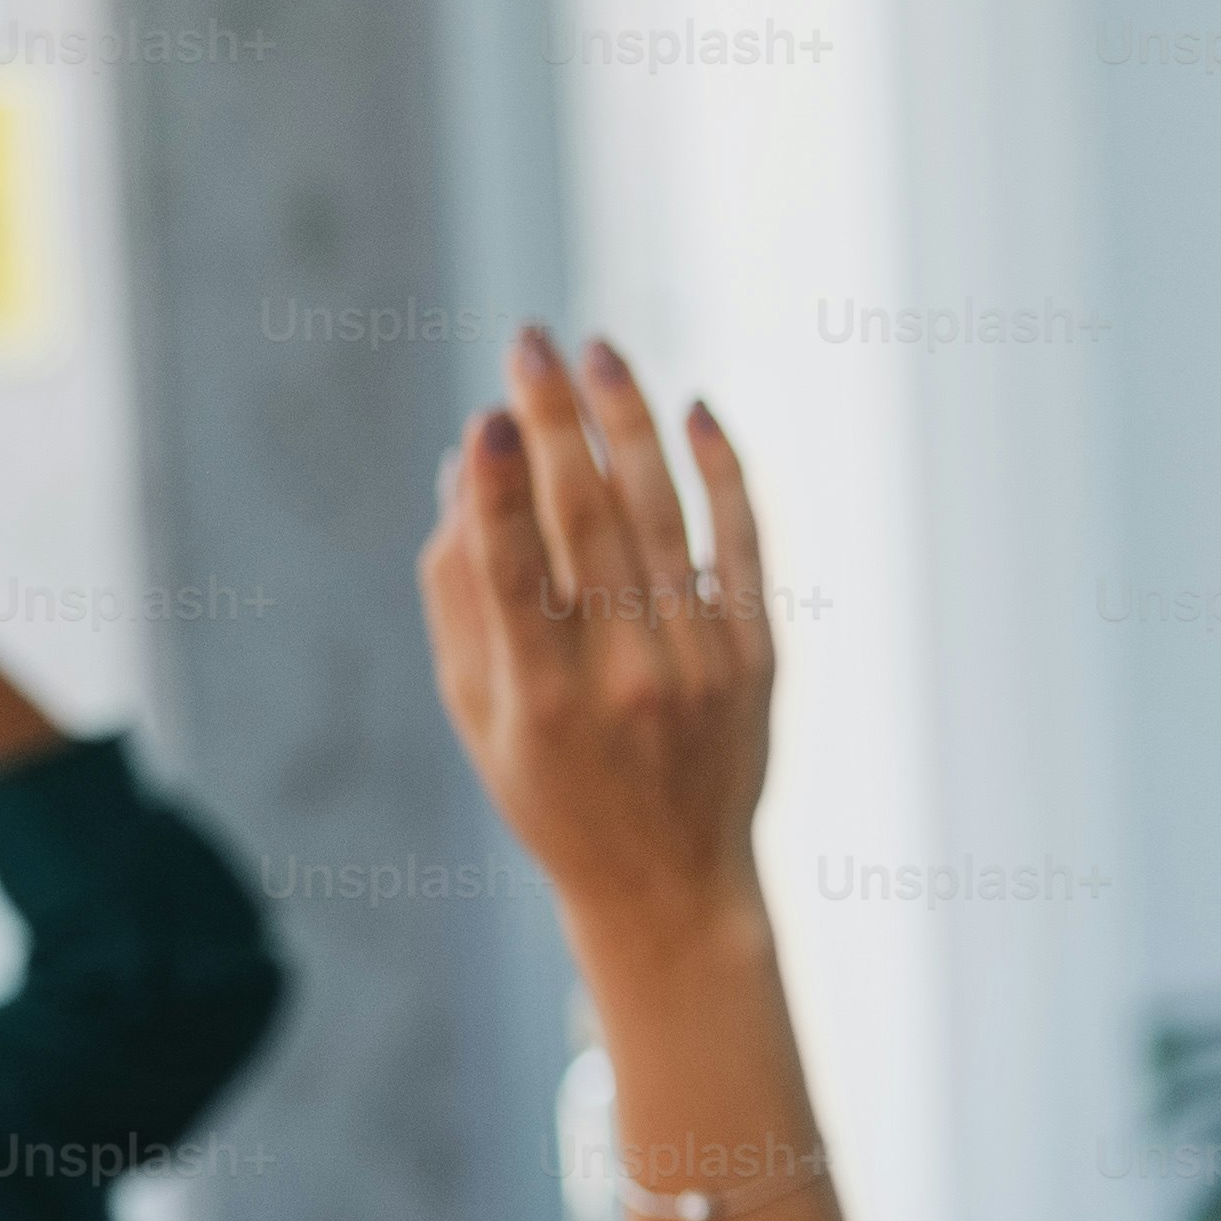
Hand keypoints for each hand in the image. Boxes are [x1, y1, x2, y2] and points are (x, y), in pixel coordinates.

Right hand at [417, 329, 777, 964]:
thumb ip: (462, 596)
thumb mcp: (477, 712)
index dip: (497, 495)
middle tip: (530, 341)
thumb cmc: (549, 787)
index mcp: (542, 703)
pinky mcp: (759, 654)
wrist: (670, 879)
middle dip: (556, 422)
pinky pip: (742, 542)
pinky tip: (694, 411)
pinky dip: (722, 472)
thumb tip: (462, 468)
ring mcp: (704, 664)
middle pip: (590, 525)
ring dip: (631, 424)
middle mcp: (628, 680)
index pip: (515, 578)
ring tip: (598, 353)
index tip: (484, 416)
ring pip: (665, 518)